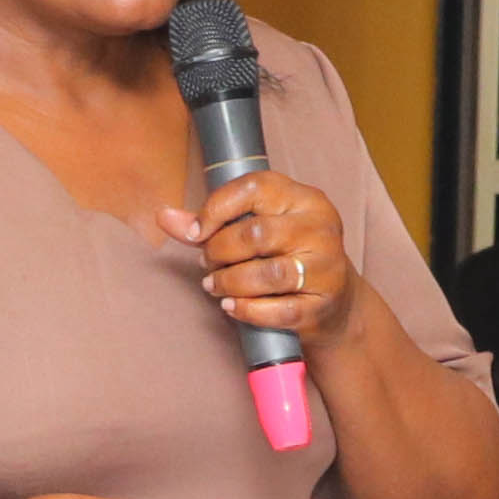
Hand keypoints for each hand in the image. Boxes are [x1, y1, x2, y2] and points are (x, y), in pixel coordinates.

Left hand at [158, 166, 359, 358]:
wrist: (335, 302)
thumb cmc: (286, 256)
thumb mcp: (256, 229)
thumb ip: (210, 222)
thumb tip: (163, 216)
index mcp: (304, 199)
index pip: (254, 188)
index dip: (216, 209)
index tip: (197, 232)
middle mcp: (320, 228)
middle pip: (255, 234)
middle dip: (219, 251)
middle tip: (207, 263)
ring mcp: (325, 267)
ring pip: (266, 275)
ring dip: (229, 282)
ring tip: (214, 285)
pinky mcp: (321, 305)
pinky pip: (278, 310)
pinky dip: (246, 310)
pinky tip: (231, 306)